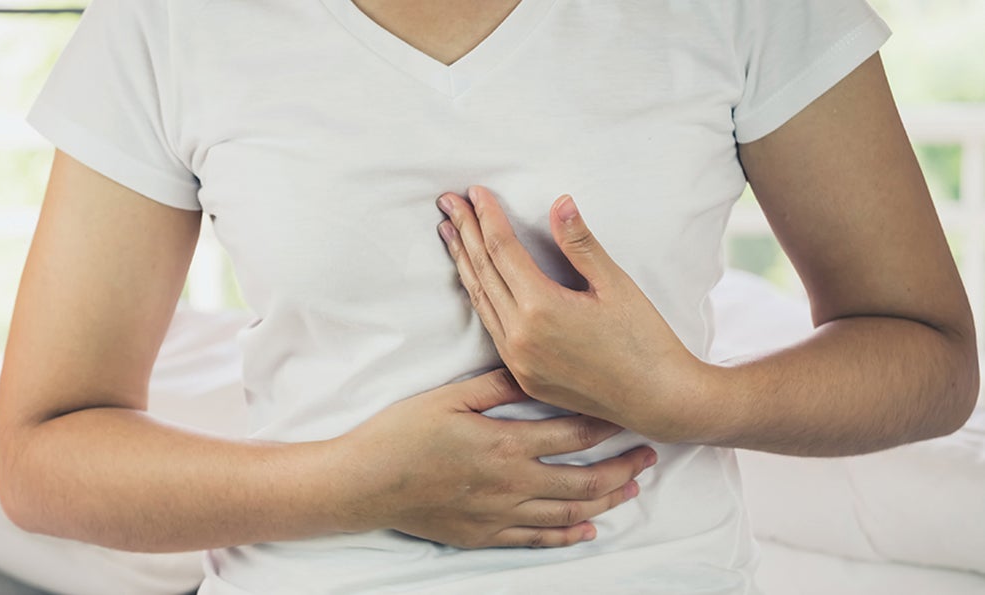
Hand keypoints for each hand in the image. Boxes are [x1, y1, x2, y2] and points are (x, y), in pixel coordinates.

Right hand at [339, 368, 656, 548]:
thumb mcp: (448, 398)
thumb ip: (495, 386)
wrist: (365, 483)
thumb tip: (534, 369)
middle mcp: (511, 484)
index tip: (629, 416)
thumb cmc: (401, 434)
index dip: (606, 427)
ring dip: (605, 501)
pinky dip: (568, 536)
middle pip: (582, 480)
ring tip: (631, 490)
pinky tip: (589, 531)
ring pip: (568, 513)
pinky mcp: (486, 535)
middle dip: (621, 467)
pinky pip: (538, 540)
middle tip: (647, 456)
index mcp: (504, 444)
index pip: (572, 436)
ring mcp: (500, 514)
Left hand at [435, 186, 705, 441]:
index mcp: (541, 307)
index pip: (502, 249)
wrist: (658, 400)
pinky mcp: (523, 377)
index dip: (487, 216)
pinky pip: (492, 329)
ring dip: (464, 264)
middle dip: (465, 233)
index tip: (474, 191)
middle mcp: (520, 336)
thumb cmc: (644, 340)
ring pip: (481, 302)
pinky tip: (475, 281)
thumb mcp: (615, 284)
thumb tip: (559, 202)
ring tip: (450, 234)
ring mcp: (518, 361)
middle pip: (483, 272)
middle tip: (448, 202)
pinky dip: (481, 298)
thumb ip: (580, 244)